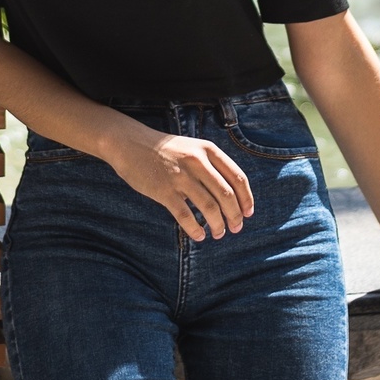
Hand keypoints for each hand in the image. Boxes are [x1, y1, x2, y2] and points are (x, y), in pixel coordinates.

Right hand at [106, 130, 253, 241]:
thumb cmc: (165, 150)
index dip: (246, 199)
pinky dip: (195, 229)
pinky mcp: (164, 190)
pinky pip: (185, 216)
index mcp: (208, 150)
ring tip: (219, 234)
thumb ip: (211, 166)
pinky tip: (199, 236)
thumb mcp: (193, 148)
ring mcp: (180, 176)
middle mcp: (197, 161)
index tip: (248, 213)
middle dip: (235, 216)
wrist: (131, 143)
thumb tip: (232, 196)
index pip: (238, 178)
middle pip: (226, 195)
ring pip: (209, 207)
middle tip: (236, 228)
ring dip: (218, 225)